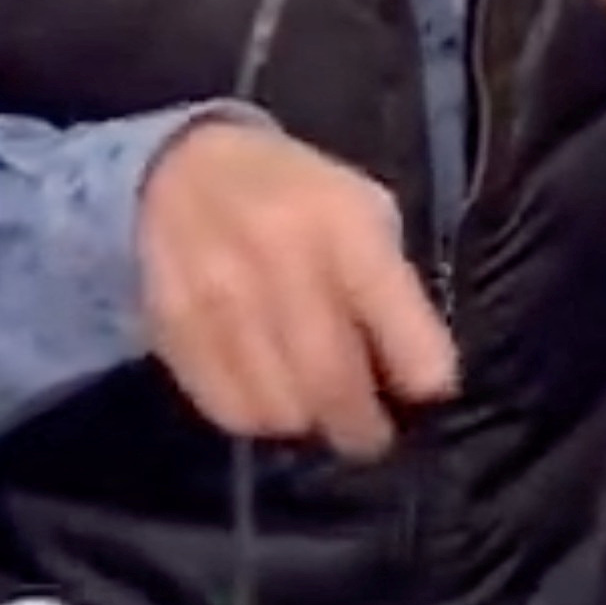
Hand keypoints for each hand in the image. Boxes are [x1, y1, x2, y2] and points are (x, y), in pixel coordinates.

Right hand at [135, 121, 459, 456]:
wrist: (184, 168)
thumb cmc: (297, 195)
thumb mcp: (362, 209)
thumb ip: (392, 287)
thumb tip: (415, 378)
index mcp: (340, 220)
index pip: (390, 313)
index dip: (422, 371)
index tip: (431, 393)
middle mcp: (277, 257)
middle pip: (331, 380)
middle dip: (362, 425)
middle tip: (371, 435)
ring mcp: (218, 295)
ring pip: (280, 408)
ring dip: (310, 422)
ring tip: (317, 408)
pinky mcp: (174, 327)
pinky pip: (228, 408)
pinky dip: (259, 418)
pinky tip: (270, 395)